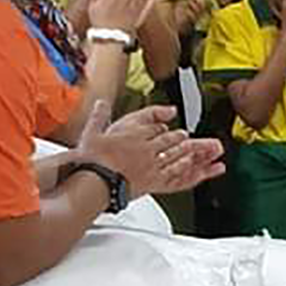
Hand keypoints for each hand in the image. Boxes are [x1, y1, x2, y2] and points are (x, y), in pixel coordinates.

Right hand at [77, 104, 223, 196]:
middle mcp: (147, 148)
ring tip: (195, 147)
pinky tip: (193, 165)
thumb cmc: (91, 161)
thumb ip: (99, 116)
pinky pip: (176, 173)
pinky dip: (187, 168)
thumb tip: (101, 102)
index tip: (163, 125)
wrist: (94, 182)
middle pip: (169, 138)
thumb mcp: (91, 133)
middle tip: (184, 135)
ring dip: (187, 149)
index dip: (160, 125)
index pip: (153, 126)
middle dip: (178, 136)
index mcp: (133, 134)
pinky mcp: (155, 181)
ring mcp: (153, 164)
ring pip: (176, 153)